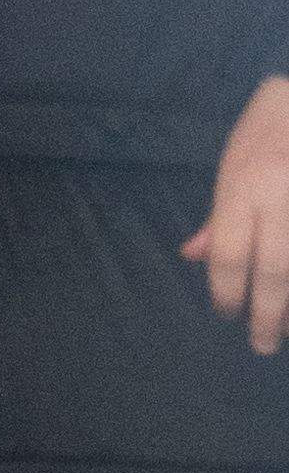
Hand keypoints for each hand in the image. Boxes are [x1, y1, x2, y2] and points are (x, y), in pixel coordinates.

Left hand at [186, 73, 288, 355]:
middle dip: (267, 314)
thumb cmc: (270, 127)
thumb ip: (220, 214)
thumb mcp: (234, 161)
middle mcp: (281, 194)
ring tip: (285, 327)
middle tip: (262, 345)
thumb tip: (193, 255)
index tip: (226, 313)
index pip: (229, 253)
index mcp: (245, 185)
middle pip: (274, 270)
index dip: (225, 291)